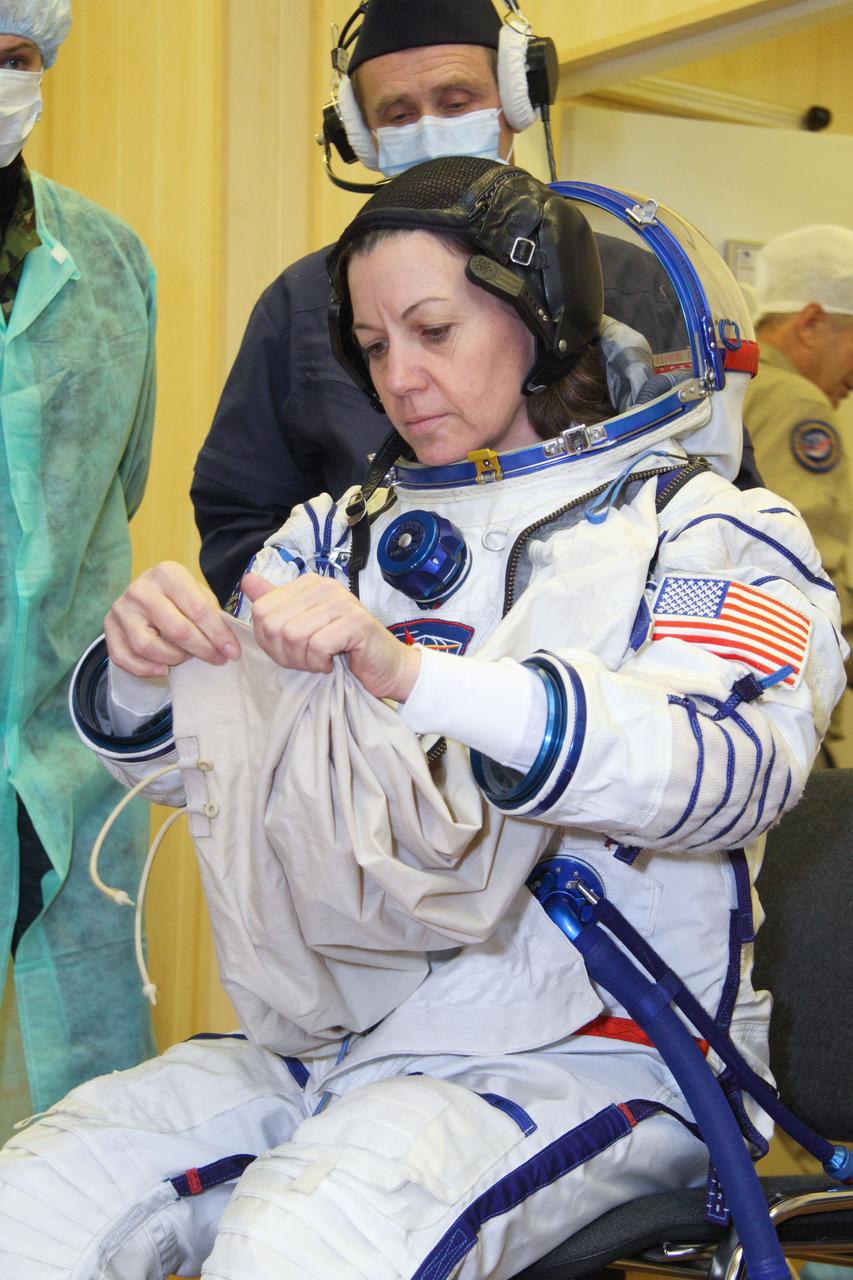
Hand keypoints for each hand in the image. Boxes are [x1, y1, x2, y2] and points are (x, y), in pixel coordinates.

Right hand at [105, 561, 240, 676]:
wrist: (146, 593)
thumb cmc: (178, 597)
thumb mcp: (198, 595)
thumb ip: (212, 615)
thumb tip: (227, 646)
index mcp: (167, 573)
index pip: (198, 609)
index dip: (218, 634)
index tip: (232, 652)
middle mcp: (141, 588)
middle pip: (176, 630)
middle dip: (202, 649)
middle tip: (216, 659)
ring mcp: (122, 608)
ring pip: (148, 647)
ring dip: (174, 659)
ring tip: (187, 657)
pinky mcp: (109, 627)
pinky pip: (124, 658)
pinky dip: (145, 669)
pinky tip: (163, 670)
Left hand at [241, 571, 420, 701]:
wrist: (387, 667)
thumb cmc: (344, 649)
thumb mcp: (303, 627)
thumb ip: (276, 604)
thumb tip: (246, 580)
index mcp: (308, 584)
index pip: (261, 610)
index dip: (268, 641)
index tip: (293, 650)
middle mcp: (324, 586)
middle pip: (274, 625)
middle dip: (285, 653)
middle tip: (308, 659)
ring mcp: (341, 601)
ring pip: (293, 636)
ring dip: (304, 660)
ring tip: (321, 661)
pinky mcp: (355, 622)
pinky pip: (317, 646)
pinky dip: (320, 663)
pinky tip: (334, 662)